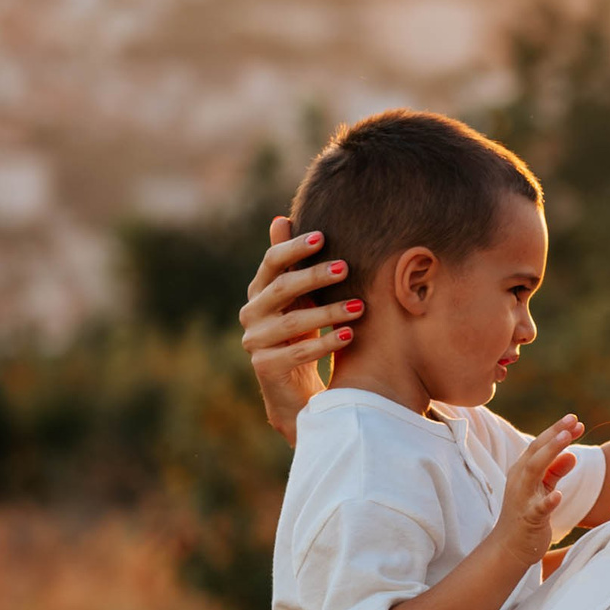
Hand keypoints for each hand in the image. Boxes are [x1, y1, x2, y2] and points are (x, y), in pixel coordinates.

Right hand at [238, 217, 359, 443]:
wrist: (295, 390)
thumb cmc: (302, 336)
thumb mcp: (300, 299)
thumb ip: (292, 264)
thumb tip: (280, 218)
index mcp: (259, 292)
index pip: (271, 262)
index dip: (294, 247)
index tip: (323, 237)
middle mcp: (251, 313)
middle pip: (281, 288)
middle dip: (313, 276)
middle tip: (345, 267)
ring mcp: (254, 342)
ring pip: (292, 322)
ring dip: (327, 312)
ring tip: (359, 306)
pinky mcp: (265, 367)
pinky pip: (297, 353)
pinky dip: (325, 343)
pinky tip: (349, 335)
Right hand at [487, 417, 583, 565]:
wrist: (509, 547)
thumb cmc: (527, 514)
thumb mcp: (542, 488)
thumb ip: (555, 471)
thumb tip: (572, 454)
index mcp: (523, 470)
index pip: (540, 445)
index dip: (557, 431)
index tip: (576, 420)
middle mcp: (520, 479)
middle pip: (536, 451)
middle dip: (555, 435)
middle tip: (573, 421)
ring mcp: (522, 498)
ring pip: (534, 471)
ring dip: (550, 454)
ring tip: (567, 441)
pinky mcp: (528, 519)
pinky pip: (538, 508)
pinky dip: (548, 501)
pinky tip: (559, 495)